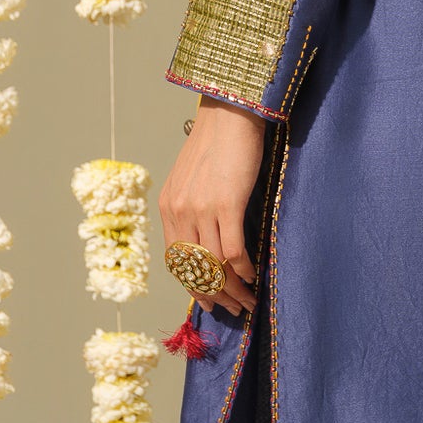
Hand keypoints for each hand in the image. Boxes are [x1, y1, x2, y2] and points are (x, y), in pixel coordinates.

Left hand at [157, 103, 266, 319]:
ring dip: (233, 288)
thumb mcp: (192, 178)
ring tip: (248, 299)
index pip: (176, 261)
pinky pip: (234, 249)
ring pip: (215, 264)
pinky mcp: (227, 204)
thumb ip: (192, 207)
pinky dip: (243, 269)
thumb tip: (208, 239)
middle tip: (233, 308)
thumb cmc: (217, 144)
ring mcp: (202, 209)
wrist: (230, 114)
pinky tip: (253, 276)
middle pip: (195, 268)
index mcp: (168, 207)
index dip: (193, 285)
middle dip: (214, 295)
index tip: (209, 299)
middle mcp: (180, 212)